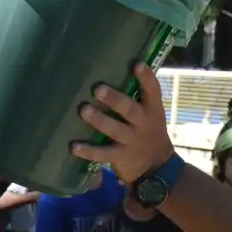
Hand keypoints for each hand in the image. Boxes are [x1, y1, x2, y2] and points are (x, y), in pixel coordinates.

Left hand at [71, 63, 175, 183]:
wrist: (157, 166)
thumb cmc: (147, 131)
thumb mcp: (151, 114)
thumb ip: (138, 98)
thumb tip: (115, 70)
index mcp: (152, 109)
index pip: (153, 90)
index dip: (146, 77)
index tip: (136, 64)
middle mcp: (143, 123)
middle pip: (129, 109)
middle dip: (113, 99)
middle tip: (97, 89)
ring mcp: (131, 141)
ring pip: (114, 129)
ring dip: (98, 120)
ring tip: (83, 110)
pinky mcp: (120, 157)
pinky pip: (103, 153)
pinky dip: (88, 151)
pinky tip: (74, 146)